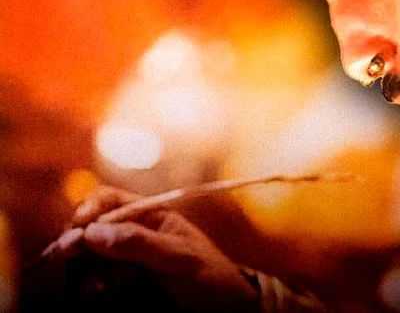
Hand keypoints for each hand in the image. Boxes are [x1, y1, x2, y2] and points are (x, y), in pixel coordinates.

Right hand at [39, 186, 259, 312]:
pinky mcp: (122, 287)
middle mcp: (132, 236)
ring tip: (97, 285)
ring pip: (87, 259)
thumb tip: (94, 232)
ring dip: (84, 269)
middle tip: (69, 254)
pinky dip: (92, 287)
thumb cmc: (212, 277)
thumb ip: (140, 243)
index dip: (89, 209)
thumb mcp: (180, 257)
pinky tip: (101, 293)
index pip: (108, 201)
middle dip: (78, 242)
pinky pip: (95, 283)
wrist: (227, 309)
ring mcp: (125, 262)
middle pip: (89, 230)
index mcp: (150, 217)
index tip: (80, 227)